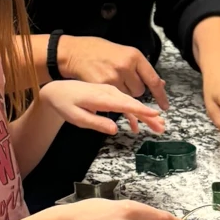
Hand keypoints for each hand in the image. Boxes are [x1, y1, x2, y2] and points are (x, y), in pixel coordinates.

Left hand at [38, 80, 166, 135]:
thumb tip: (115, 129)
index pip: (126, 104)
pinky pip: (123, 105)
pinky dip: (132, 114)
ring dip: (144, 115)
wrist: (57, 90)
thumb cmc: (65, 104)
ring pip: (131, 104)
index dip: (142, 110)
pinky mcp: (109, 95)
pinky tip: (136, 126)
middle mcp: (109, 92)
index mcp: (102, 97)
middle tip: (162, 127)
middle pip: (133, 104)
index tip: (156, 115)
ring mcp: (110, 92)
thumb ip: (96, 123)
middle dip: (149, 115)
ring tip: (158, 126)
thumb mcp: (76, 117)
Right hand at [57, 36, 168, 109]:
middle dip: (134, 91)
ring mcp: (113, 77)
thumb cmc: (99, 52)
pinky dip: (113, 100)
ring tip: (111, 83)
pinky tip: (109, 94)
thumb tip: (160, 83)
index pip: (153, 79)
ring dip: (123, 96)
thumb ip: (140, 69)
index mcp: (134, 56)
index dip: (160, 95)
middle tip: (122, 82)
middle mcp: (125, 66)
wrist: (74, 52)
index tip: (164, 106)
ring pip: (128, 97)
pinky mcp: (101, 86)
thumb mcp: (124, 53)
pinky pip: (114, 100)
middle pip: (140, 91)